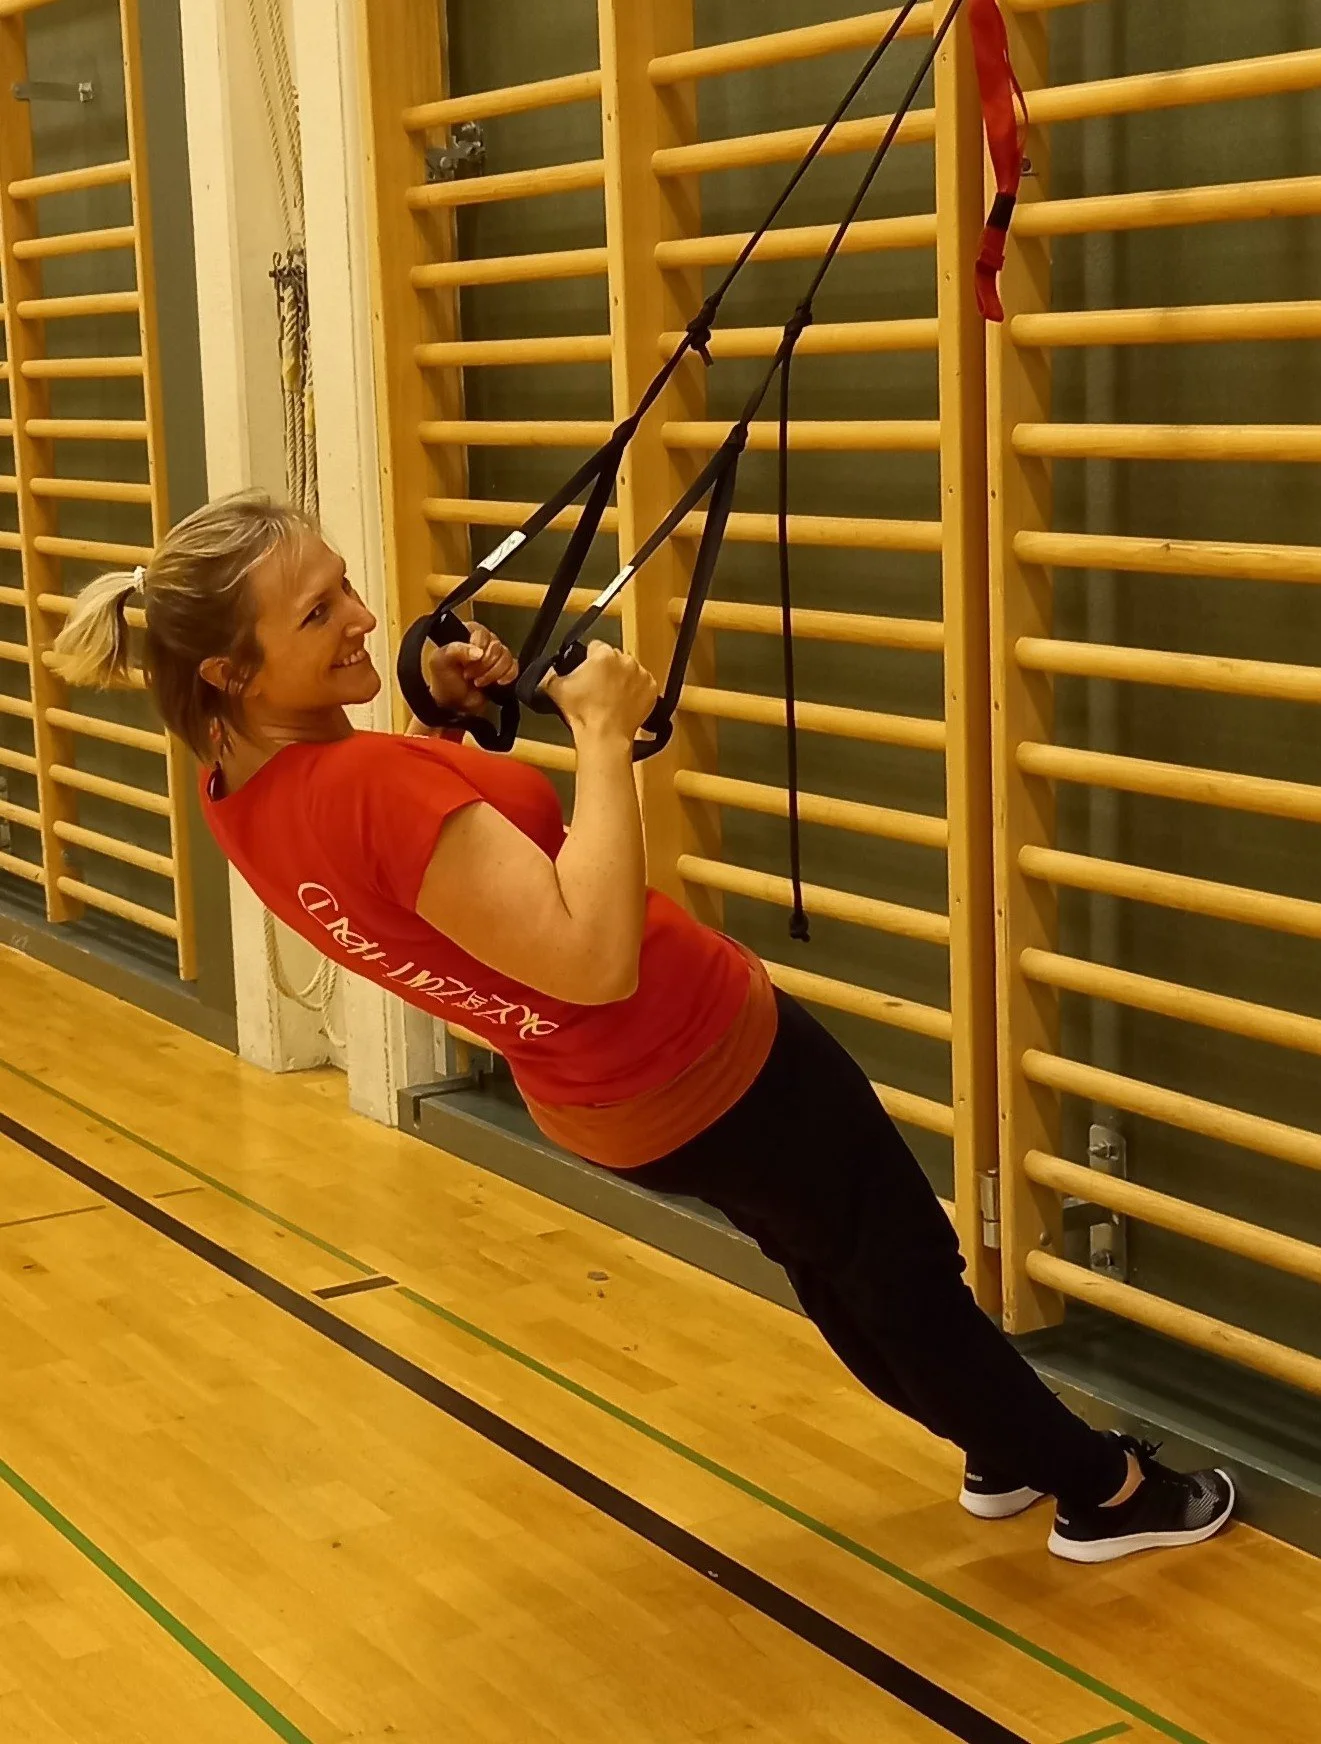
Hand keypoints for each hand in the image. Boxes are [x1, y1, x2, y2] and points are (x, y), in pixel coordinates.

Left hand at [423, 623, 517, 715]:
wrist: (454, 705)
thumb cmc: (445, 681)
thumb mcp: (440, 662)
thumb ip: (455, 649)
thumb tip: (478, 652)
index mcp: (468, 633)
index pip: (482, 633)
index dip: (477, 648)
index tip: (467, 662)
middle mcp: (484, 642)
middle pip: (496, 646)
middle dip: (483, 665)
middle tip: (469, 675)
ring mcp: (496, 656)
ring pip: (507, 657)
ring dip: (492, 673)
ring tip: (478, 682)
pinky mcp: (505, 670)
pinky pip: (515, 667)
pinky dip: (507, 676)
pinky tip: (497, 683)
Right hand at [544, 642, 658, 741]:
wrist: (605, 736)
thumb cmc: (584, 714)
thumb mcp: (556, 689)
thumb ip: (550, 674)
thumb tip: (547, 670)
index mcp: (603, 654)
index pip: (595, 646)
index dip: (588, 659)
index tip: (587, 672)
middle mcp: (626, 660)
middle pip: (614, 658)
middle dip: (607, 669)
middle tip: (598, 688)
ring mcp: (641, 674)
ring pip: (630, 670)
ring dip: (623, 679)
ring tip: (612, 697)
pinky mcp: (652, 689)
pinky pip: (643, 685)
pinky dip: (636, 691)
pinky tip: (625, 702)